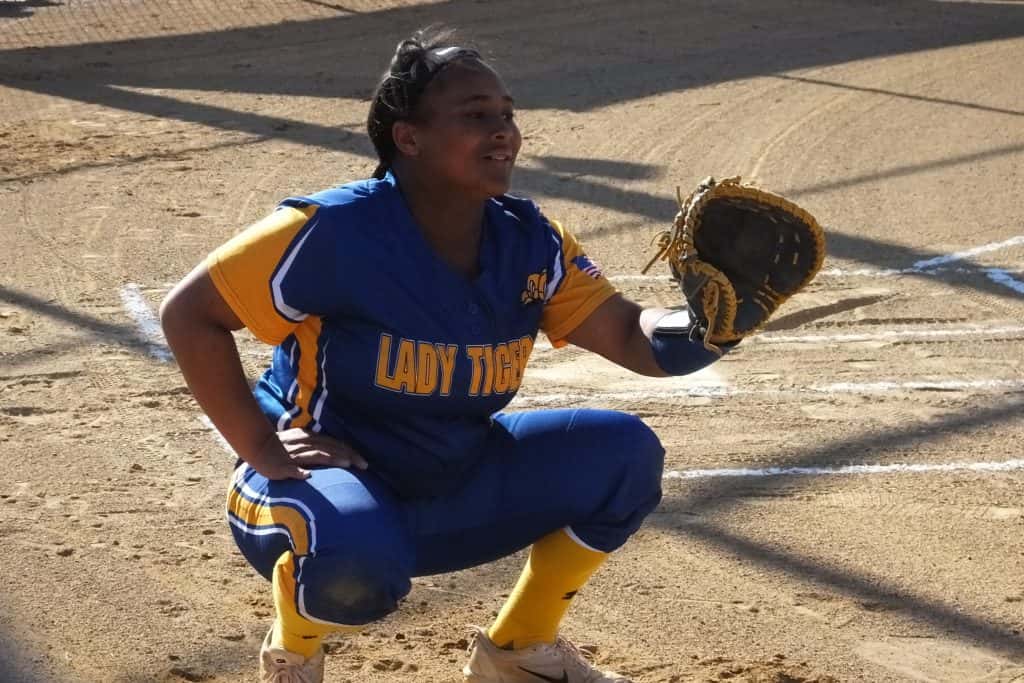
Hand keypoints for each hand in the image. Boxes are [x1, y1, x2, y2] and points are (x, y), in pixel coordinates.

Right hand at [247, 428, 368, 480]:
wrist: (256, 445)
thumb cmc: (281, 447)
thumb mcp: (302, 442)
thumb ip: (317, 447)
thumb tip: (336, 453)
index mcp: (309, 438)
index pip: (333, 443)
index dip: (349, 451)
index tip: (363, 462)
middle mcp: (304, 443)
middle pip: (330, 448)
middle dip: (348, 455)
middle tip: (364, 465)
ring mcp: (293, 454)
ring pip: (316, 455)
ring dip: (332, 459)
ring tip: (347, 465)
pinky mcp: (281, 466)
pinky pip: (291, 468)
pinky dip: (299, 472)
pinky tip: (308, 476)